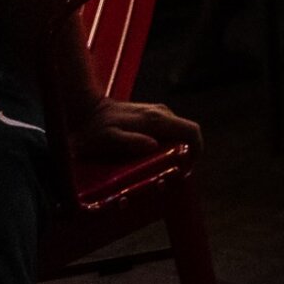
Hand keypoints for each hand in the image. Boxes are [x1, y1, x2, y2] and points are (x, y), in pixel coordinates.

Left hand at [73, 95, 201, 164]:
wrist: (86, 109)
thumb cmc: (95, 128)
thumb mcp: (108, 138)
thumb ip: (130, 141)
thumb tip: (153, 146)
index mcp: (157, 119)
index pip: (191, 131)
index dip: (197, 149)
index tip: (189, 167)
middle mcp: (162, 113)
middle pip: (186, 133)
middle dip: (186, 153)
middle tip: (173, 173)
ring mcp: (157, 113)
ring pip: (178, 133)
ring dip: (176, 150)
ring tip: (162, 168)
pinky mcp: (151, 115)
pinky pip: (168, 131)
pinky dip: (167, 145)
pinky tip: (152, 156)